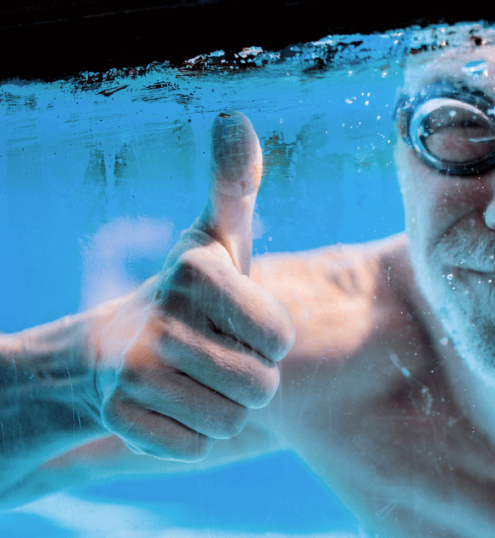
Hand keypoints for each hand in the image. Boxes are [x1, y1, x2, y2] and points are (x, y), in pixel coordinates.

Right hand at [88, 112, 295, 461]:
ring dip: (222, 408)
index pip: (280, 338)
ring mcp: (132, 373)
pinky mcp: (118, 419)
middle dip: (249, 379)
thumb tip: (235, 117)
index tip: (242, 323)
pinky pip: (193, 447)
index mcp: (196, 273)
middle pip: (260, 387)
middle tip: (217, 355)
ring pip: (230, 421)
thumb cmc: (185, 294)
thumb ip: (234, 188)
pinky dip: (188, 434)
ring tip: (193, 378)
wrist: (100, 353)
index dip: (271, 339)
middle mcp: (159, 320)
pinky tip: (167, 405)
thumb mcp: (214, 240)